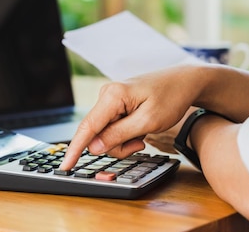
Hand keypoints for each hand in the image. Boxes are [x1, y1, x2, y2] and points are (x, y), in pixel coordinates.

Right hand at [60, 65, 205, 169]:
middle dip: (118, 145)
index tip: (65, 167)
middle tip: (141, 142)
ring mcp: (110, 99)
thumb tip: (93, 147)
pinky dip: (126, 134)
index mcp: (113, 96)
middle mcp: (107, 95)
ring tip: (144, 133)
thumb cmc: (170, 98)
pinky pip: (113, 127)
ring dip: (124, 141)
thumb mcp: (148, 122)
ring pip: (106, 134)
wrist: (183, 82)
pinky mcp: (116, 104)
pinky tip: (140, 128)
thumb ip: (119, 135)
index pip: (88, 127)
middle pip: (98, 134)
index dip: (75, 149)